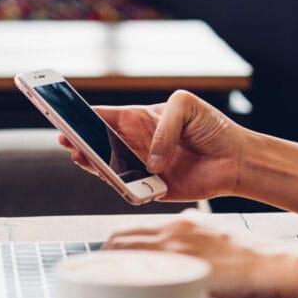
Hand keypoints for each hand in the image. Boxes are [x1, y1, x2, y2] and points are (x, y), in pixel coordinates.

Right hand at [59, 90, 247, 200]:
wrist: (236, 159)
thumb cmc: (213, 128)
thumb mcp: (186, 106)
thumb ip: (164, 126)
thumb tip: (150, 159)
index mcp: (140, 120)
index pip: (104, 117)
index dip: (81, 115)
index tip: (62, 113)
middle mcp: (136, 144)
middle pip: (98, 143)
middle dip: (79, 141)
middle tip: (65, 139)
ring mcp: (141, 168)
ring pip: (107, 167)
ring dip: (93, 163)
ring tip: (81, 156)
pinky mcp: (152, 190)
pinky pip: (129, 190)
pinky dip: (121, 186)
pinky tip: (114, 178)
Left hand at [105, 209, 297, 297]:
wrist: (279, 264)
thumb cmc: (258, 260)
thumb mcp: (222, 240)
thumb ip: (198, 243)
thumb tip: (183, 253)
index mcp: (186, 224)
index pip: (135, 230)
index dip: (115, 245)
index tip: (107, 259)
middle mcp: (177, 230)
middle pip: (122, 237)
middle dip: (103, 255)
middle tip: (95, 273)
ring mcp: (178, 248)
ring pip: (125, 250)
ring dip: (106, 265)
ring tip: (97, 283)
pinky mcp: (183, 267)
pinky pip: (140, 270)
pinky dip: (122, 278)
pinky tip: (117, 292)